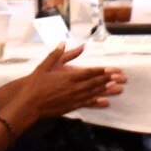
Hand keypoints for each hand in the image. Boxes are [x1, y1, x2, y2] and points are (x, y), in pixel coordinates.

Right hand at [9, 42, 125, 119]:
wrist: (28, 105)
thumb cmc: (34, 85)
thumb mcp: (44, 66)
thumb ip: (56, 54)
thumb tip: (63, 42)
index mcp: (68, 77)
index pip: (90, 72)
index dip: (103, 71)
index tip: (114, 69)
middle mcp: (74, 88)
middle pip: (95, 83)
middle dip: (109, 80)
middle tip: (122, 78)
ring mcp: (73, 99)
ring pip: (93, 93)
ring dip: (106, 90)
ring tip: (117, 87)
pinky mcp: (70, 107)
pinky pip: (87, 104)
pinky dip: (97, 102)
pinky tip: (105, 102)